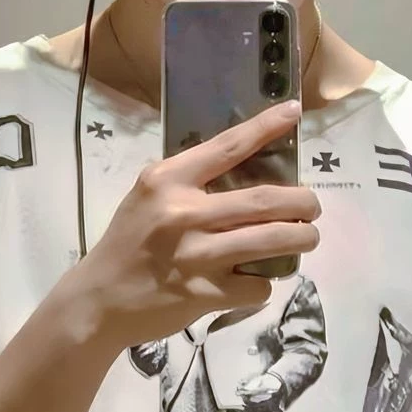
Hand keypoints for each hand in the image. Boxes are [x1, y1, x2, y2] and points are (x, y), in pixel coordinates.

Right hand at [76, 102, 320, 351]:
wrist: (100, 300)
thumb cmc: (128, 242)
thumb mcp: (148, 197)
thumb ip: (188, 182)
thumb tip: (245, 170)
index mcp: (168, 180)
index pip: (228, 146)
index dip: (266, 127)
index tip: (294, 111)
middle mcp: (183, 213)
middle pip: (265, 200)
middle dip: (303, 202)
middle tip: (312, 207)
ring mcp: (196, 255)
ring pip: (272, 241)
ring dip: (302, 238)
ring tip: (307, 237)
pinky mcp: (204, 293)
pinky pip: (256, 285)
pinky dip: (265, 282)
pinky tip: (257, 279)